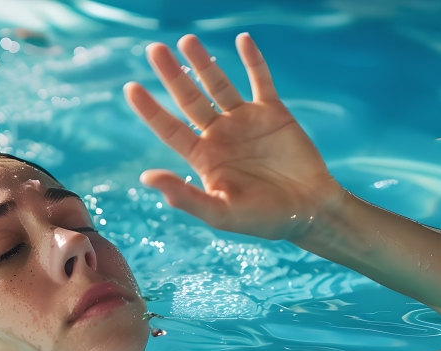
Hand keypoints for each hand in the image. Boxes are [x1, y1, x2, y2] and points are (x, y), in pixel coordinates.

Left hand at [124, 33, 345, 242]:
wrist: (309, 211)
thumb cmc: (262, 220)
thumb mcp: (220, 213)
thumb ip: (185, 196)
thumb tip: (145, 177)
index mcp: (203, 158)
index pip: (169, 129)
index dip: (150, 109)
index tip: (131, 87)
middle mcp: (219, 135)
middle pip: (189, 99)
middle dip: (172, 75)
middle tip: (154, 49)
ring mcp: (245, 121)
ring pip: (219, 85)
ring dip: (203, 62)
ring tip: (187, 40)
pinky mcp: (273, 113)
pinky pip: (261, 80)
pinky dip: (253, 60)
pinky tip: (242, 39)